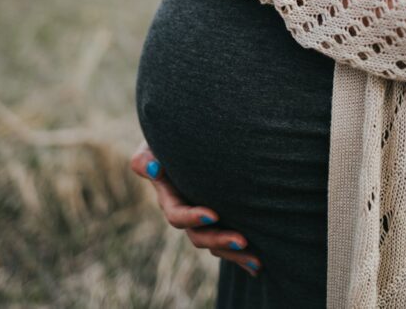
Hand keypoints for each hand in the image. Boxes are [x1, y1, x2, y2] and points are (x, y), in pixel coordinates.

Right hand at [129, 140, 261, 276]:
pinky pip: (229, 243)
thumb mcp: (153, 147)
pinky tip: (260, 264)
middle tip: (242, 241)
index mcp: (170, 199)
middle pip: (199, 236)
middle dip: (219, 240)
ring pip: (216, 245)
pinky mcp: (222, 222)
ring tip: (257, 260)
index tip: (213, 214)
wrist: (190, 143)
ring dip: (235, 254)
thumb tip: (153, 168)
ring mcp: (204, 221)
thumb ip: (145, 157)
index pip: (178, 215)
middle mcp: (187, 214)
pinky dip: (243, 255)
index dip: (193, 217)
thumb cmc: (169, 141)